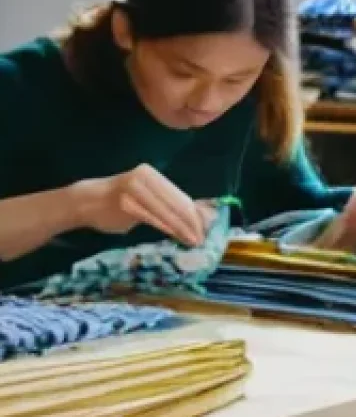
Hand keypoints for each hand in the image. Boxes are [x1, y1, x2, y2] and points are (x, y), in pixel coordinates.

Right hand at [68, 164, 212, 247]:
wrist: (85, 201)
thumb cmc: (120, 201)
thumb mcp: (146, 198)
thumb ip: (168, 205)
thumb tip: (200, 214)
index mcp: (153, 175)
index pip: (181, 196)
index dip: (196, 213)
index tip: (208, 227)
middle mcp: (145, 178)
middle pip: (177, 204)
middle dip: (192, 223)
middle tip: (202, 238)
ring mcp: (135, 190)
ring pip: (167, 212)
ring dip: (183, 228)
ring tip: (194, 240)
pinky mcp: (126, 203)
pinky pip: (153, 218)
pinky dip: (168, 228)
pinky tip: (178, 236)